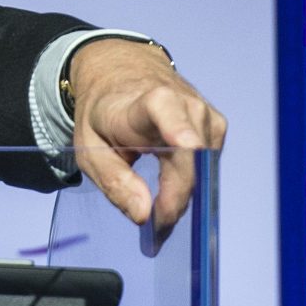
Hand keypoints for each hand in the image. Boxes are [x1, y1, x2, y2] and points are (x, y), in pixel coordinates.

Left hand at [68, 38, 226, 227]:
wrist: (120, 75)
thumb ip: (115, 181)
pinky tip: (171, 185)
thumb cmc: (103, 114)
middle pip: (190, 160)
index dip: (178, 129)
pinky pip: (207, 166)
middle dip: (175, 200)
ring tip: (158, 209)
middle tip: (155, 229)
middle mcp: (183, 103)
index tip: (184, 146)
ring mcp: (204, 114)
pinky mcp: (216, 127)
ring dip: (181, 196)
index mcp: (144, 101)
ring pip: (202, 170)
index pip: (164, 109)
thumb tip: (144, 215)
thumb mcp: (90, 148)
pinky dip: (190, 184)